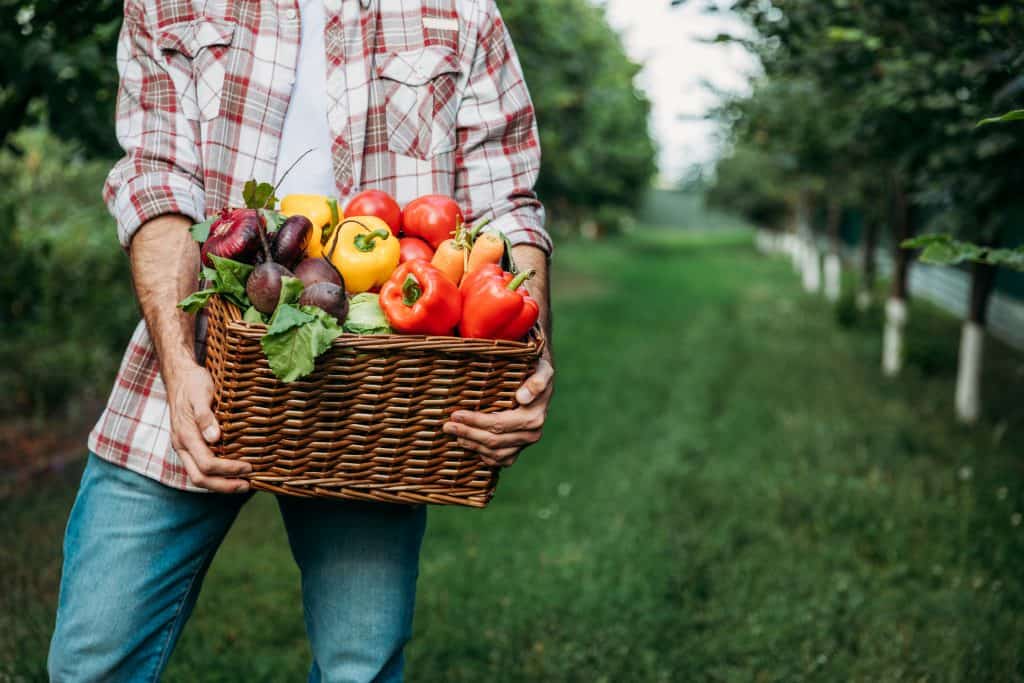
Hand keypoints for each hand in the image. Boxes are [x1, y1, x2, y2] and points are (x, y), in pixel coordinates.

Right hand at [166, 363, 250, 492]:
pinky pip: (200, 466)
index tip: (249, 467)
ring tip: (243, 484)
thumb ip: (205, 416)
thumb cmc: (193, 383)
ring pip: (199, 475)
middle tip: (247, 485)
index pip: (207, 464)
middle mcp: (182, 446)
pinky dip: (217, 474)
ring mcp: (184, 447)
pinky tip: (232, 472)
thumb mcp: (201, 394)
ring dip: (220, 484)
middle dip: (224, 485)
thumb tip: (214, 438)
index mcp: (185, 436)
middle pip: (200, 478)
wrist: (180, 376)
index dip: (228, 470)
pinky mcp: (190, 445)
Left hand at [443, 357, 553, 466]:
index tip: (456, 415)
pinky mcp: (518, 450)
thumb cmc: (536, 371)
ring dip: (471, 445)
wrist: (539, 381)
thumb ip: (537, 381)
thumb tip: (522, 397)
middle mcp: (531, 435)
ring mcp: (524, 444)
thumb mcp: (542, 370)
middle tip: (447, 425)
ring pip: (493, 453)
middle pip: (493, 441)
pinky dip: (481, 454)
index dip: (475, 422)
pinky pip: (498, 460)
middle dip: (467, 433)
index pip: (499, 424)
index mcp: (533, 418)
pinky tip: (467, 444)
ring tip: (453, 434)